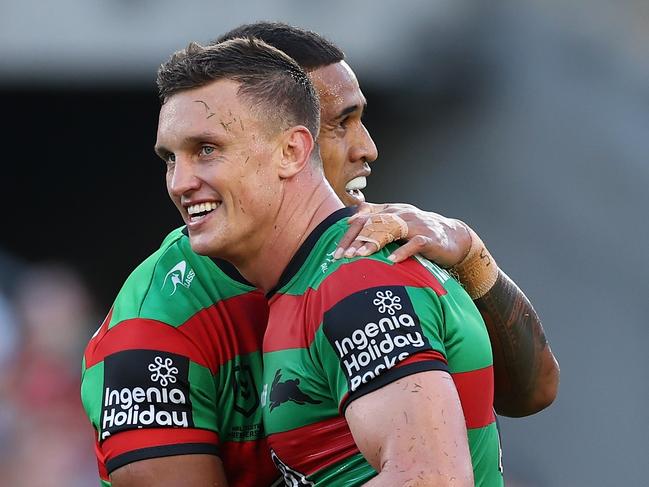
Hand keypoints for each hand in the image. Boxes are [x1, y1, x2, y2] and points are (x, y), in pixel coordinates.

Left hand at [334, 202, 471, 266]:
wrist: (454, 237)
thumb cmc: (419, 232)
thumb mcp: (396, 223)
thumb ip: (375, 219)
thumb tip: (349, 219)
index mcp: (390, 210)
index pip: (363, 219)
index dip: (349, 235)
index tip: (336, 252)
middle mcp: (400, 214)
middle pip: (373, 224)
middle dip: (356, 241)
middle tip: (343, 257)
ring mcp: (415, 224)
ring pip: (390, 231)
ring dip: (373, 243)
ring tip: (360, 257)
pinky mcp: (429, 238)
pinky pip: (414, 244)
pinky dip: (402, 252)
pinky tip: (391, 261)